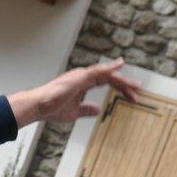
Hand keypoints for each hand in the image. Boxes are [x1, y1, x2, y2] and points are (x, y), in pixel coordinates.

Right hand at [11, 59, 138, 125]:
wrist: (38, 107)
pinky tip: (120, 65)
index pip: (105, 82)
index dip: (119, 88)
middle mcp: (83, 76)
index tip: (131, 97)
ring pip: (107, 74)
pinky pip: (97, 71)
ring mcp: (81, 75)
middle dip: (125, 85)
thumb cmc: (50, 109)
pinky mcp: (79, 77)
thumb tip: (98, 109)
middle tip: (138, 92)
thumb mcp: (74, 112)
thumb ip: (86, 109)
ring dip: (122, 80)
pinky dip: (110, 67)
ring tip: (136, 86)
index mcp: (82, 83)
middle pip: (109, 78)